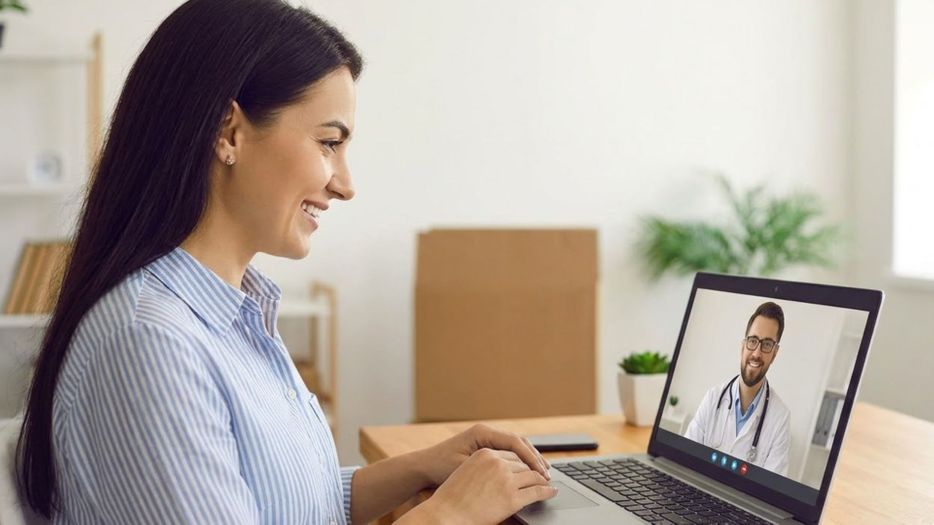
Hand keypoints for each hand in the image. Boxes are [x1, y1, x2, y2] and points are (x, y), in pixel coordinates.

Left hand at [418, 424, 550, 487]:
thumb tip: (515, 473)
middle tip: (548, 474)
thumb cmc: (440, 468)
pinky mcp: (485, 447)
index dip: (530, 458)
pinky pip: (508, 452)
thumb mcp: (465, 468)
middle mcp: (486, 432)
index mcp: (482, 432)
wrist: (423, 466)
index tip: (541, 472)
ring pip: (516, 446)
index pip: (514, 442)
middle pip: (519, 442)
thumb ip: (490, 467)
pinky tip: (528, 473)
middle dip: (534, 458)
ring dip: (530, 459)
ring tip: (543, 474)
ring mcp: (486, 438)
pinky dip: (520, 461)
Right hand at [421, 448, 557, 524]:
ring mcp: (506, 480)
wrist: (445, 514)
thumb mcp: (466, 472)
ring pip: (532, 476)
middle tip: (543, 475)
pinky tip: (551, 492)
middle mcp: (497, 463)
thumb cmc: (451, 498)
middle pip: (523, 464)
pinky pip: (536, 491)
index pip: (511, 454)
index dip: (522, 462)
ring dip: (542, 480)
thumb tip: (498, 473)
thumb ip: (484, 469)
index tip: (529, 466)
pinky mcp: (512, 498)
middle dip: (533, 470)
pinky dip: (547, 491)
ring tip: (548, 483)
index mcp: (485, 454)